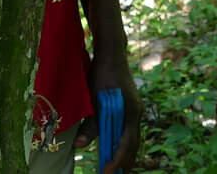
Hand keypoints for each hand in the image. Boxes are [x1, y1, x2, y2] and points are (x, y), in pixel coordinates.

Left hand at [75, 55, 141, 172]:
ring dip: (125, 153)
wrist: (111, 54)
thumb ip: (90, 123)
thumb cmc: (102, 74)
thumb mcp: (95, 99)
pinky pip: (128, 129)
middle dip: (125, 162)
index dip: (117, 159)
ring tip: (116, 168)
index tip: (107, 172)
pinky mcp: (129, 105)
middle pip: (134, 144)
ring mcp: (134, 108)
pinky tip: (114, 147)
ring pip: (132, 137)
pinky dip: (123, 141)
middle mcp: (136, 112)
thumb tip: (80, 146)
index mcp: (131, 111)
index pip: (126, 143)